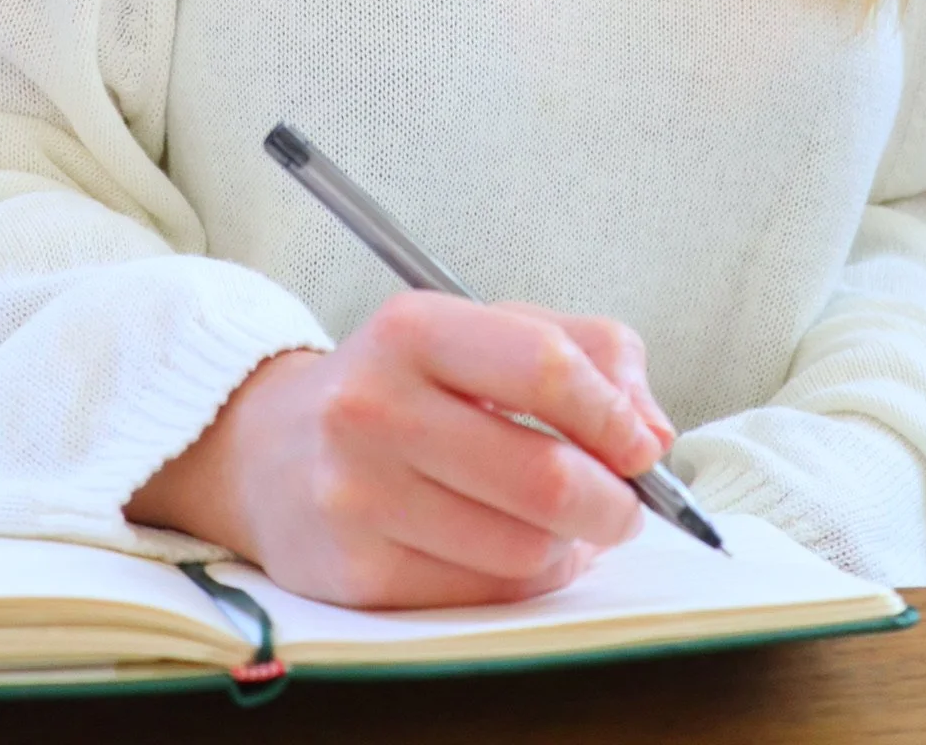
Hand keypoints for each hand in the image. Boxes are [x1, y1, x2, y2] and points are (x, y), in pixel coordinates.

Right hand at [126, 293, 673, 607]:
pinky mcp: (356, 573)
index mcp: (412, 329)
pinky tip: (512, 549)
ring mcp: (358, 496)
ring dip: (569, 547)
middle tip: (623, 504)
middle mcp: (374, 408)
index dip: (613, 415)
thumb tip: (653, 432)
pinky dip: (524, 581)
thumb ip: (587, 351)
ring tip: (559, 525)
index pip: (543, 368)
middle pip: (545, 476)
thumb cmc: (404, 384)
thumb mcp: (484, 331)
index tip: (642, 445)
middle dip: (612, 502)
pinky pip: (485, 595)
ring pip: (524, 549)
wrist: (272, 450)